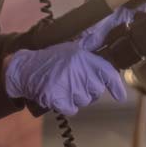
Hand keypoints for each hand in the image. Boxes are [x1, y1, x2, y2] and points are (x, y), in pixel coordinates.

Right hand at [5, 16, 127, 115]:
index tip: (120, 96)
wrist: (25, 70)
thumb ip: (90, 45)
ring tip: (64, 85)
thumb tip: (106, 37)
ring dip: (77, 97)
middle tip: (75, 80)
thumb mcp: (71, 47)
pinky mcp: (57, 99)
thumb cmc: (50, 59)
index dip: (116, 86)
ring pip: (84, 101)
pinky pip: (72, 109)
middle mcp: (79, 71)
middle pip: (96, 90)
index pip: (107, 73)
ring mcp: (68, 86)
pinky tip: (59, 95)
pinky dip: (67, 106)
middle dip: (89, 89)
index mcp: (84, 58)